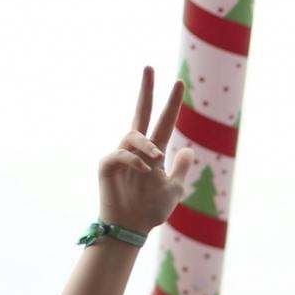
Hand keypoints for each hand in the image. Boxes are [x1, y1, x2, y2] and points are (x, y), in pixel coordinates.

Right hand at [98, 66, 192, 232]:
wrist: (132, 228)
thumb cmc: (151, 210)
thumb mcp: (174, 189)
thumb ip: (181, 168)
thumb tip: (188, 149)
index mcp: (153, 152)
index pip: (165, 122)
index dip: (172, 103)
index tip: (180, 82)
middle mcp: (136, 149)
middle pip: (141, 113)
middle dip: (147, 90)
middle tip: (149, 67)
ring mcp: (120, 155)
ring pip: (133, 135)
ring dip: (147, 145)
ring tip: (156, 160)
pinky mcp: (107, 165)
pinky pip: (121, 153)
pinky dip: (134, 160)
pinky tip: (144, 170)